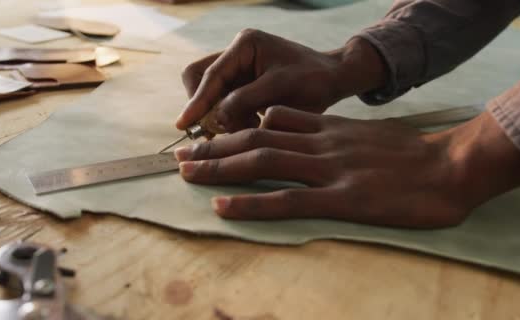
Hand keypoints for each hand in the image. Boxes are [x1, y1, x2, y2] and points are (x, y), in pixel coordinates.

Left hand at [174, 106, 519, 227]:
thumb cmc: (414, 155)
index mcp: (329, 128)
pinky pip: (288, 199)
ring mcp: (330, 169)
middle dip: (215, 147)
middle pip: (256, 138)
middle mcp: (322, 143)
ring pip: (264, 162)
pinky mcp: (342, 198)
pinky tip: (223, 206)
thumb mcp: (366, 133)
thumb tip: (293, 131)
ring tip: (187, 173)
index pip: (271, 121)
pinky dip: (251, 202)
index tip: (210, 137)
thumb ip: (330, 132)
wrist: (454, 165)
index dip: (235, 129)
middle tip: (182, 155)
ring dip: (220, 167)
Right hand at [176, 29, 385, 132]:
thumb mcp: (280, 88)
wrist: (335, 80)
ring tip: (246, 127)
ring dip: (220, 115)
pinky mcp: (243, 86)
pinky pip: (224, 103)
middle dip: (204, 106)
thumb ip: (245, 99)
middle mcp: (237, 54)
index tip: (185, 124)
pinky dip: (231, 118)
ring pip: (210, 94)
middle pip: (199, 79)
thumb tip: (215, 118)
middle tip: (213, 130)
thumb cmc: (314, 79)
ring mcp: (238, 70)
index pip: (211, 74)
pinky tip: (252, 125)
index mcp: (245, 45)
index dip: (197, 101)